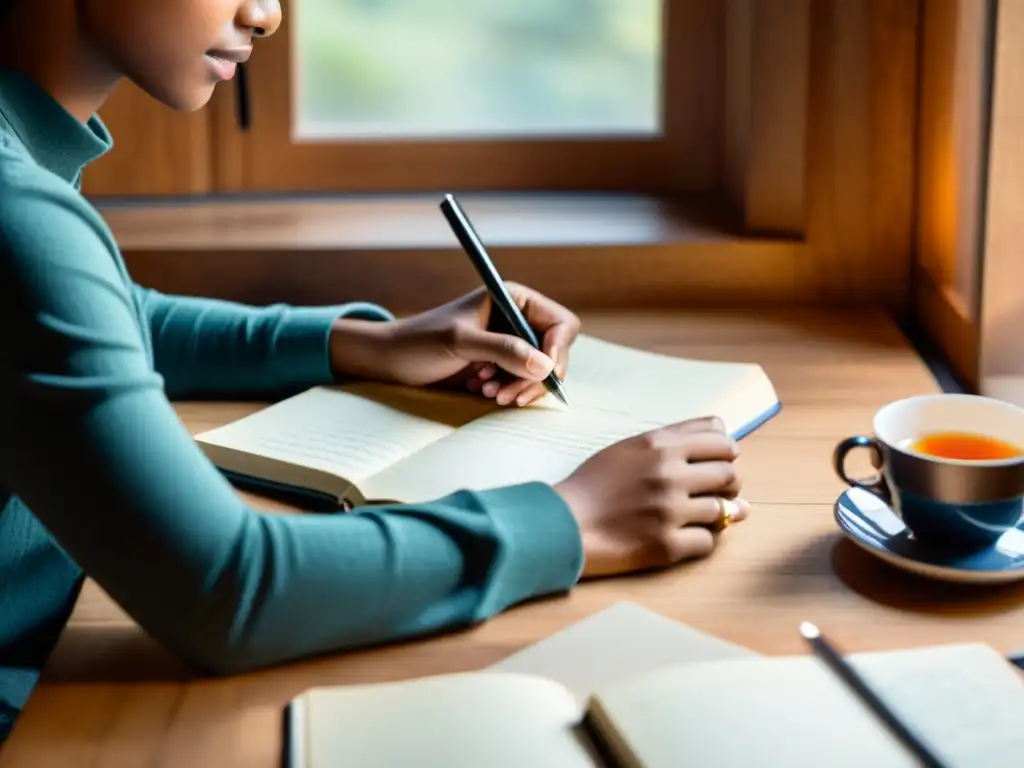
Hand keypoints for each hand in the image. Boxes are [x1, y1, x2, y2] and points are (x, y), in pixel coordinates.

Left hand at [331, 284, 580, 406]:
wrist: (390, 359)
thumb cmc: (419, 342)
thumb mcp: (460, 343)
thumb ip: (503, 350)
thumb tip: (546, 366)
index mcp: (513, 299)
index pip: (560, 323)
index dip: (557, 350)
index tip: (545, 374)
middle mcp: (516, 318)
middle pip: (554, 351)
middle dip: (536, 376)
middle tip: (509, 395)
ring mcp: (510, 342)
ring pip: (540, 371)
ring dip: (520, 387)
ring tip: (488, 393)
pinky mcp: (500, 364)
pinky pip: (523, 382)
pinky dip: (509, 391)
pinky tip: (482, 391)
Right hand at [553, 416, 750, 578]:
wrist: (565, 523)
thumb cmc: (594, 484)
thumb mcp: (630, 448)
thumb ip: (675, 438)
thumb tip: (729, 442)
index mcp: (660, 446)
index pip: (721, 441)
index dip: (727, 453)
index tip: (719, 462)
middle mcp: (669, 474)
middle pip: (729, 475)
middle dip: (729, 484)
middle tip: (716, 491)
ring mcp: (669, 511)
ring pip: (723, 510)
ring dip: (718, 514)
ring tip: (700, 514)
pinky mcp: (667, 545)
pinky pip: (708, 542)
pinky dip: (701, 540)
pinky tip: (684, 535)